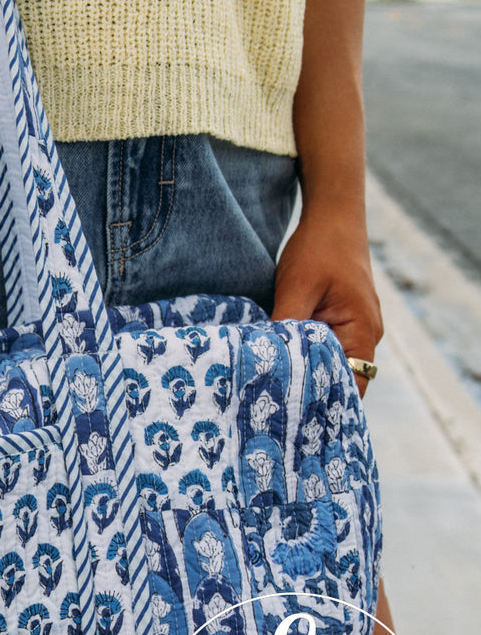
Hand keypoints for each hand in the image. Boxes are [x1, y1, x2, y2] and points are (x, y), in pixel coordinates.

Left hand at [270, 211, 383, 396]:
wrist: (332, 217)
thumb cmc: (319, 249)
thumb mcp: (297, 288)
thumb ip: (286, 327)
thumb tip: (268, 363)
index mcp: (363, 333)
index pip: (350, 386)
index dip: (323, 404)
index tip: (292, 417)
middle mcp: (365, 337)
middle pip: (340, 380)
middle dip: (310, 393)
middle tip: (275, 411)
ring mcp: (355, 330)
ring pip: (331, 364)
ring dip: (306, 374)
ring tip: (273, 392)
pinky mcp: (342, 322)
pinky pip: (326, 349)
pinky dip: (306, 357)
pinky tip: (280, 364)